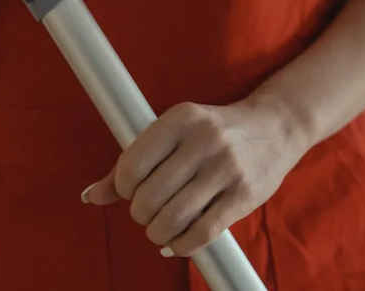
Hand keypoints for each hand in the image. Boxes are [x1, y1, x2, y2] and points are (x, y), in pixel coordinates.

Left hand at [81, 97, 310, 257]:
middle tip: (146, 211)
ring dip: (156, 233)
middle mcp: (203, 141)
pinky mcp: (243, 196)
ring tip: (159, 228)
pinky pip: (201, 233)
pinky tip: (176, 241)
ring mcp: (225, 169)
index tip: (130, 190)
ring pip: (172, 219)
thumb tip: (90, 196)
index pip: (132, 165)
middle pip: (150, 197)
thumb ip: (132, 162)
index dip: (122, 187)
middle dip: (140, 213)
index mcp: (180, 119)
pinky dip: (180, 245)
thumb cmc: (211, 132)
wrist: (274, 128)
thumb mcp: (172, 132)